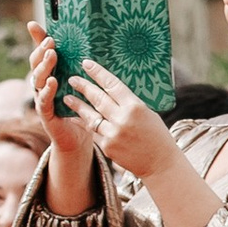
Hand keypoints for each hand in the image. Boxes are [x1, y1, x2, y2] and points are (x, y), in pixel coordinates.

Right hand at [29, 23, 96, 169]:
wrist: (78, 137)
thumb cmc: (81, 108)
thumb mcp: (82, 84)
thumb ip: (81, 68)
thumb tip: (94, 43)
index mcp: (49, 74)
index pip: (41, 53)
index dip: (36, 39)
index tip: (34, 24)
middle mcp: (41, 85)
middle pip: (36, 64)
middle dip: (41, 51)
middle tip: (50, 41)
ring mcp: (41, 99)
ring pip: (37, 80)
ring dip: (44, 66)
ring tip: (52, 55)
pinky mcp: (45, 114)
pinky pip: (44, 100)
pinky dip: (48, 91)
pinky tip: (53, 82)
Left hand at [64, 52, 177, 183]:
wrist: (160, 163)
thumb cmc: (157, 135)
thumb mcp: (147, 113)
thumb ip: (129, 104)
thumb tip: (111, 90)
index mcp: (135, 107)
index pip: (112, 85)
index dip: (98, 73)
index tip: (86, 64)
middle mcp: (122, 119)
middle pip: (98, 98)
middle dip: (83, 87)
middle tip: (72, 78)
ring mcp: (113, 134)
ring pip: (90, 115)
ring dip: (77, 105)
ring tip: (67, 97)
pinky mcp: (107, 146)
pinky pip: (91, 131)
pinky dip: (83, 123)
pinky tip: (75, 118)